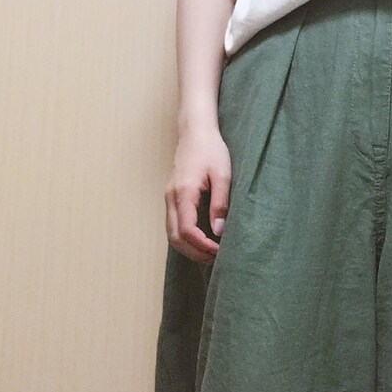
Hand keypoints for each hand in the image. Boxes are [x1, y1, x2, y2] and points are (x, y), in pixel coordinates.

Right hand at [164, 124, 232, 262]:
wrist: (195, 131)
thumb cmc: (210, 149)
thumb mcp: (222, 175)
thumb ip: (220, 203)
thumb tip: (219, 231)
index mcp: (183, 193)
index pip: (187, 230)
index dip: (202, 246)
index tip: (220, 252)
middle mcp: (171, 198)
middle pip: (175, 238)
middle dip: (194, 252)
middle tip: (215, 259)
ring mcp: (168, 197)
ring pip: (171, 234)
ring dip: (188, 248)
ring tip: (209, 254)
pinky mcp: (172, 197)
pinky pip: (173, 224)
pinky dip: (184, 238)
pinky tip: (201, 240)